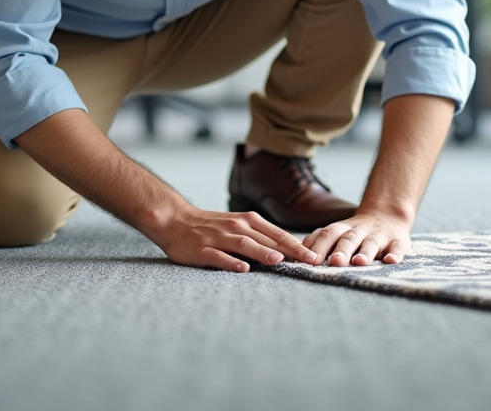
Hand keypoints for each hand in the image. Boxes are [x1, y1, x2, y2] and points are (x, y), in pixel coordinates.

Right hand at [153, 208, 322, 272]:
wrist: (175, 220)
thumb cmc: (211, 227)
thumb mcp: (238, 226)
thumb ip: (260, 238)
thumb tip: (287, 253)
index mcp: (248, 221)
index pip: (279, 234)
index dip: (298, 245)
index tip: (315, 257)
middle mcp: (237, 227)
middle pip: (267, 239)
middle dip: (290, 251)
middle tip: (308, 262)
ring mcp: (219, 238)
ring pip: (245, 245)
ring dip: (263, 252)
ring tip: (278, 261)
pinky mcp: (202, 250)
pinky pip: (219, 256)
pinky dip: (231, 262)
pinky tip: (243, 269)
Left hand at [302, 213, 411, 266]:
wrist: (388, 216)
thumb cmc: (355, 233)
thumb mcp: (337, 232)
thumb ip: (319, 240)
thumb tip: (296, 253)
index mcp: (342, 229)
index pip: (328, 234)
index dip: (319, 246)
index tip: (310, 261)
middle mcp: (360, 230)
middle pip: (349, 239)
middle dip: (341, 250)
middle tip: (334, 262)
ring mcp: (379, 235)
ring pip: (371, 243)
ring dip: (365, 252)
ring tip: (359, 262)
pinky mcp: (397, 241)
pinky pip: (397, 247)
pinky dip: (394, 253)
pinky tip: (390, 260)